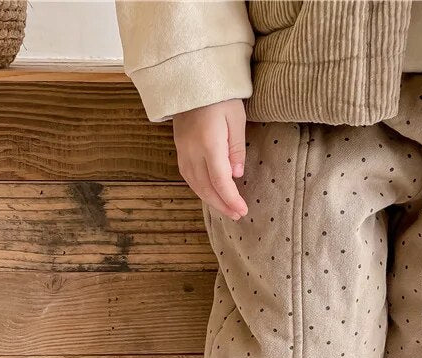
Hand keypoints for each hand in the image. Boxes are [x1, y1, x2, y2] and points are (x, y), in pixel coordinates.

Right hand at [173, 99, 247, 220]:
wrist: (191, 77)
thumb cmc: (219, 94)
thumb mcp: (236, 118)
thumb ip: (236, 149)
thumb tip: (236, 175)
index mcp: (209, 143)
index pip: (220, 181)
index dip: (231, 199)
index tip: (242, 210)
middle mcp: (192, 150)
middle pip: (206, 187)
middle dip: (222, 204)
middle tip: (236, 215)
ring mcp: (182, 150)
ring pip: (195, 184)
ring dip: (210, 200)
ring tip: (225, 208)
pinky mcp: (179, 148)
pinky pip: (188, 176)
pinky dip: (199, 188)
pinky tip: (209, 193)